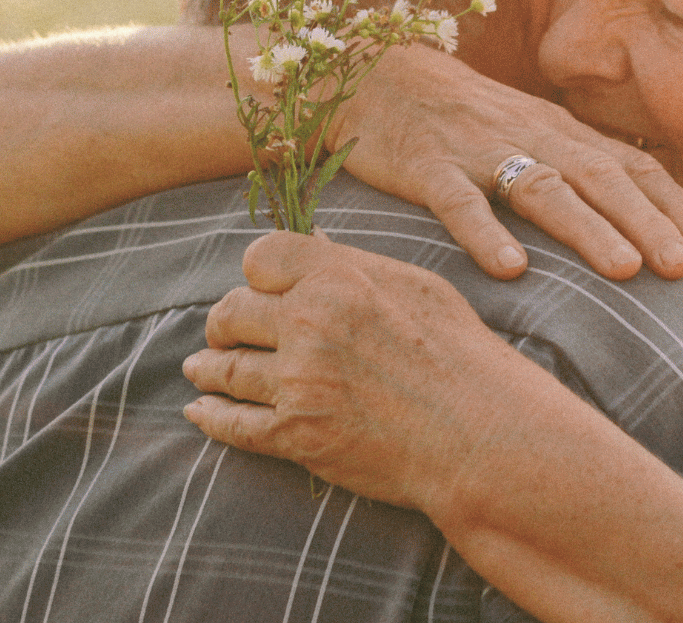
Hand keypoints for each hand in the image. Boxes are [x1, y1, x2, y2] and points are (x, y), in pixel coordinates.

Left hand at [181, 231, 543, 514]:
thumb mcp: (417, 288)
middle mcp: (310, 322)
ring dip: (208, 368)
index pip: (259, 257)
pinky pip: (233, 424)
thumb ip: (357, 267)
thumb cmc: (462, 356)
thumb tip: (316, 247)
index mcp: (340, 277)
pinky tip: (200, 412)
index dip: (255, 273)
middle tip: (223, 332)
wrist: (483, 434)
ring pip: (227, 368)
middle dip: (225, 322)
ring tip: (200, 368)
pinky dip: (210, 418)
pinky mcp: (296, 434)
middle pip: (232, 310)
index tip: (258, 288)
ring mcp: (299, 380)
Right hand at [333, 43, 682, 280]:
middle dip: (649, 223)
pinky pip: (459, 200)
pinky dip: (484, 232)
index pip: (633, 167)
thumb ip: (577, 173)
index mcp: (562, 133)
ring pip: (543, 188)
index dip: (675, 208)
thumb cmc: (465, 121)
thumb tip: (641, 229)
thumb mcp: (530, 136)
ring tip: (625, 270)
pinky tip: (510, 269)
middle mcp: (532, 137)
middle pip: (602, 178)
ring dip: (588, 228)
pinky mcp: (426, 167)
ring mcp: (479, 150)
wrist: (377, 77)